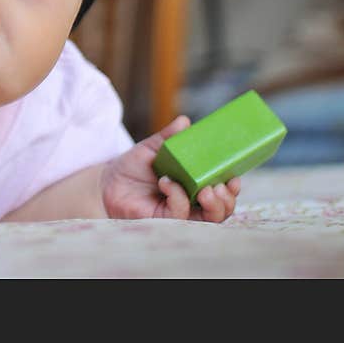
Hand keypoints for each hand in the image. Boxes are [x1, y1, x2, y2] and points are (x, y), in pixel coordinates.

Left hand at [100, 116, 240, 222]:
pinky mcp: (162, 221)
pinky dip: (177, 197)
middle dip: (226, 201)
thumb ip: (169, 137)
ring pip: (206, 220)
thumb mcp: (153, 147)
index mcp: (194, 185)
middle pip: (220, 211)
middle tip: (219, 186)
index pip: (222, 193)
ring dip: (211, 205)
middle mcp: (190, 203)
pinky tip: (166, 182)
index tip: (235, 177)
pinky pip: (178, 214)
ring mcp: (177, 214)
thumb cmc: (134, 166)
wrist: (108, 179)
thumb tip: (184, 122)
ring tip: (205, 189)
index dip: (233, 189)